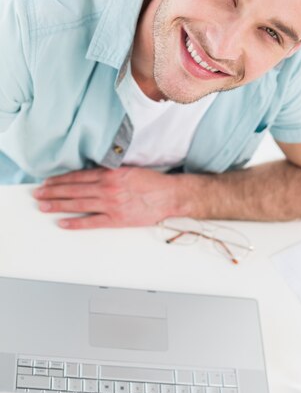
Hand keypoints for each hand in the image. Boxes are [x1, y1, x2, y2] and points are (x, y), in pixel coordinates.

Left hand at [33, 166, 182, 229]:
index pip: (78, 177)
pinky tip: (63, 223)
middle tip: (37, 194)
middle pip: (73, 190)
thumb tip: (90, 174)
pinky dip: (76, 223)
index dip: (60, 180)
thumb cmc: (152, 182)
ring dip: (58, 205)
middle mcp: (107, 188)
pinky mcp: (117, 219)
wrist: (169, 195)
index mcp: (110, 174)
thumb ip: (109, 171)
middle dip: (53, 192)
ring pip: (78, 204)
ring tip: (44, 206)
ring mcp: (111, 204)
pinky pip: (91, 222)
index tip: (47, 182)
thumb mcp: (128, 169)